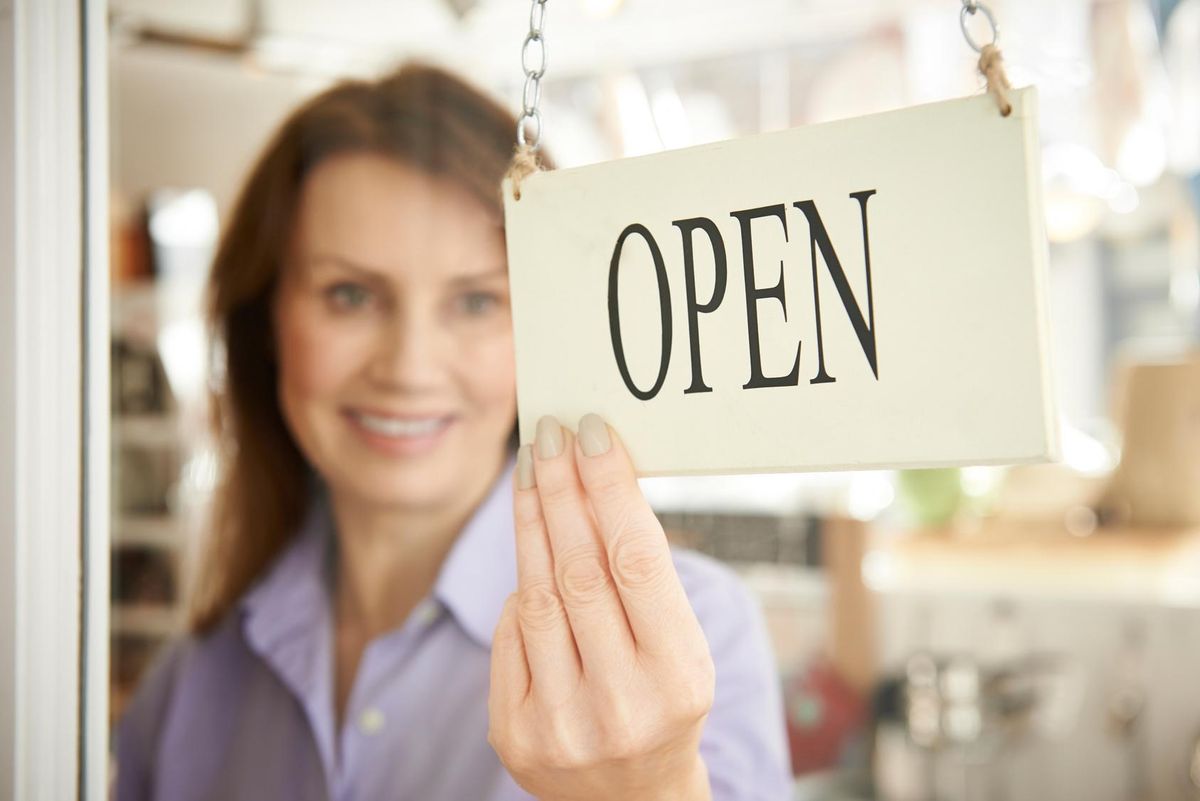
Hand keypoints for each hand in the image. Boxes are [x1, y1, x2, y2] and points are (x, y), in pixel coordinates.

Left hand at [488, 413, 714, 800]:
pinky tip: (533, 548)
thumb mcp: (682, 650)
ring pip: (536, 594)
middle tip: (551, 434)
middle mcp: (619, 704)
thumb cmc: (664, 704)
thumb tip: (596, 480)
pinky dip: (522, 587)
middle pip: (578, 569)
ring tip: (533, 470)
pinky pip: (511, 632)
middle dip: (561, 490)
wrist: (632, 800)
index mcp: (678, 677)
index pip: (636, 560)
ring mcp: (560, 724)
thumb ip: (644, 583)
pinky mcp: (514, 734)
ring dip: (531, 520)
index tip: (593, 434)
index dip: (610, 489)